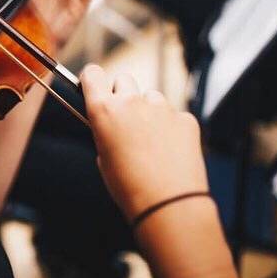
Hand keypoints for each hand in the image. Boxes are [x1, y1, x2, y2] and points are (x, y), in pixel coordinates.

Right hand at [80, 64, 208, 221]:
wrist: (167, 204)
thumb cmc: (130, 187)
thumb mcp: (103, 158)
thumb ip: (105, 131)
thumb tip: (112, 126)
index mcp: (105, 110)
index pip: (92, 74)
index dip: (92, 80)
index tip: (94, 87)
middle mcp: (132, 102)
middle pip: (123, 79)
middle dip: (122, 94)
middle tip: (124, 119)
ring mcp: (161, 108)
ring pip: (151, 96)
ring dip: (148, 111)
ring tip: (151, 141)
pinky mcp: (184, 118)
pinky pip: (173, 115)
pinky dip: (170, 127)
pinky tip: (169, 151)